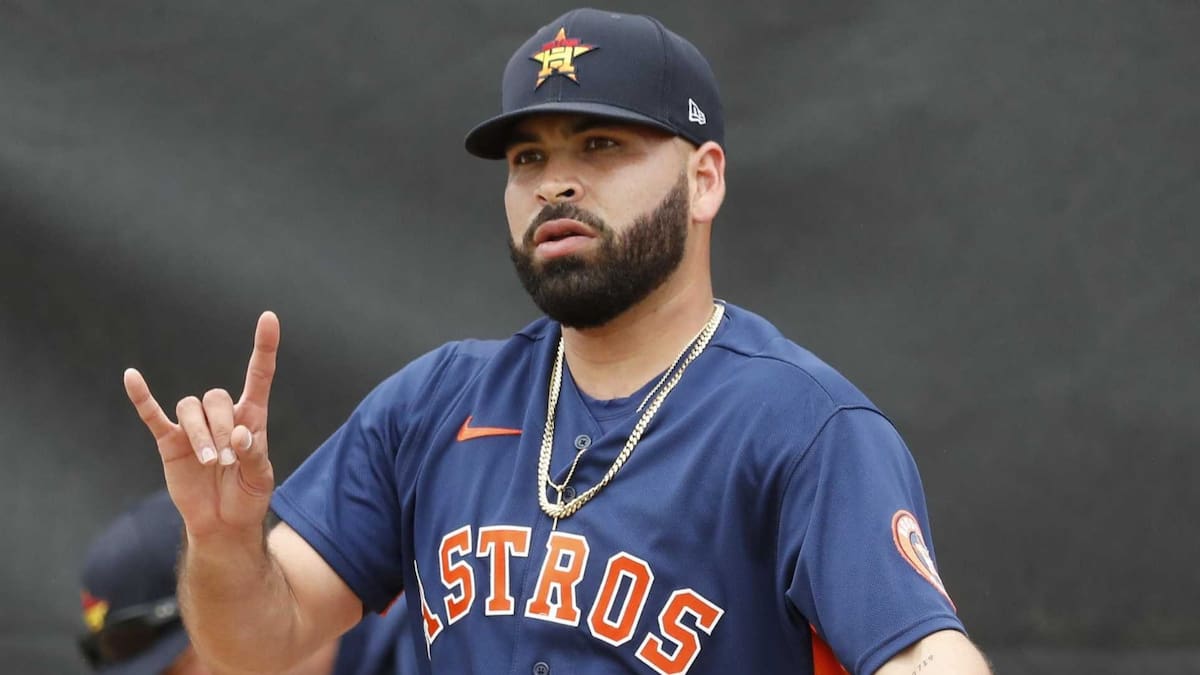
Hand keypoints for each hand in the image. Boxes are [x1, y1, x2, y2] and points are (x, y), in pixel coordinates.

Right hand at [124, 311, 279, 541]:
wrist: (223, 523)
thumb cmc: (248, 497)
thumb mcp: (261, 479)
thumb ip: (254, 456)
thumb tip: (241, 437)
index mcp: (252, 417)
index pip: (259, 374)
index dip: (264, 347)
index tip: (269, 317)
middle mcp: (223, 415)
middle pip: (217, 398)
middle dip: (223, 429)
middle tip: (229, 462)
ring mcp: (193, 427)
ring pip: (190, 408)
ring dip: (200, 434)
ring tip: (210, 462)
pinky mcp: (170, 442)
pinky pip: (152, 414)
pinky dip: (141, 397)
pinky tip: (131, 377)